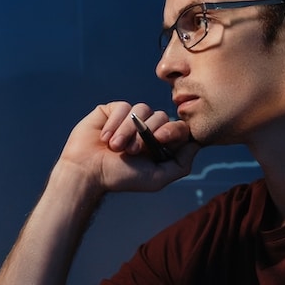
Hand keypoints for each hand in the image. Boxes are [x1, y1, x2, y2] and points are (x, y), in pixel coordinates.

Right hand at [58, 101, 198, 191]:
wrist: (88, 171)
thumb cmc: (120, 178)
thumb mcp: (157, 178)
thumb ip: (181, 164)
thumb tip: (196, 144)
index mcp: (159, 143)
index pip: (178, 127)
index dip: (172, 130)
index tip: (160, 139)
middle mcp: (146, 128)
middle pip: (161, 116)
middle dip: (147, 134)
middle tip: (132, 151)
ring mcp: (129, 118)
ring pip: (141, 109)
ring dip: (128, 131)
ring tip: (115, 147)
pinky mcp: (112, 110)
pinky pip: (123, 107)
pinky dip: (115, 123)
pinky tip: (104, 138)